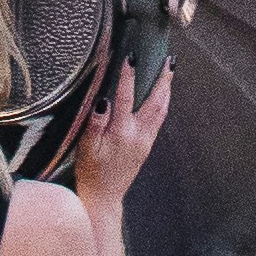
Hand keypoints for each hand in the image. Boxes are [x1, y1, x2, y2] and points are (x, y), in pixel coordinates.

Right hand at [73, 57, 169, 207]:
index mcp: (121, 132)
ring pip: (161, 111)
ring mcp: (145, 141)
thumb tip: (104, 101)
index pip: (126, 97)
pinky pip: (159, 120)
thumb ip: (95, 123)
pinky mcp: (147, 146)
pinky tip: (162, 98)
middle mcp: (138, 135)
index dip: (128, 76)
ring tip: (169, 74)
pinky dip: (163, 104)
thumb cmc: (92, 173)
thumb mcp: (86, 147)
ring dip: (167, 90)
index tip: (131, 57)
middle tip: (169, 61)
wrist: (104, 198)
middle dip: (163, 79)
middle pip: (155, 101)